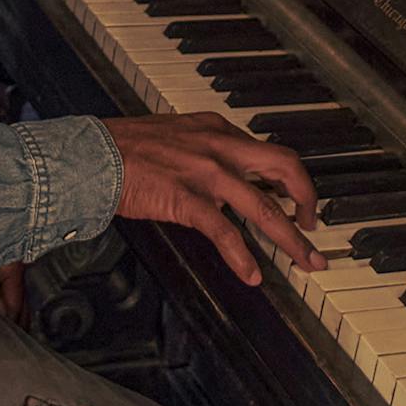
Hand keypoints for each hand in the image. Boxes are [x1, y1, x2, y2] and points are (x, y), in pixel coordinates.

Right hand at [104, 113, 320, 286]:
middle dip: (307, 200)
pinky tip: (251, 275)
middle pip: (284, 168)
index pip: (269, 152)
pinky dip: (243, 258)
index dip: (291, 179)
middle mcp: (219, 147)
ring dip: (291, 240)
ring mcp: (206, 173)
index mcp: (217, 130)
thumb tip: (224, 179)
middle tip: (313, 228)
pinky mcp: (187, 199)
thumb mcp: (176, 136)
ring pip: (264, 208)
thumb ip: (204, 152)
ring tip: (306, 262)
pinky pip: (225, 233)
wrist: (92, 155)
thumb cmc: (124, 148)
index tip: (298, 199)